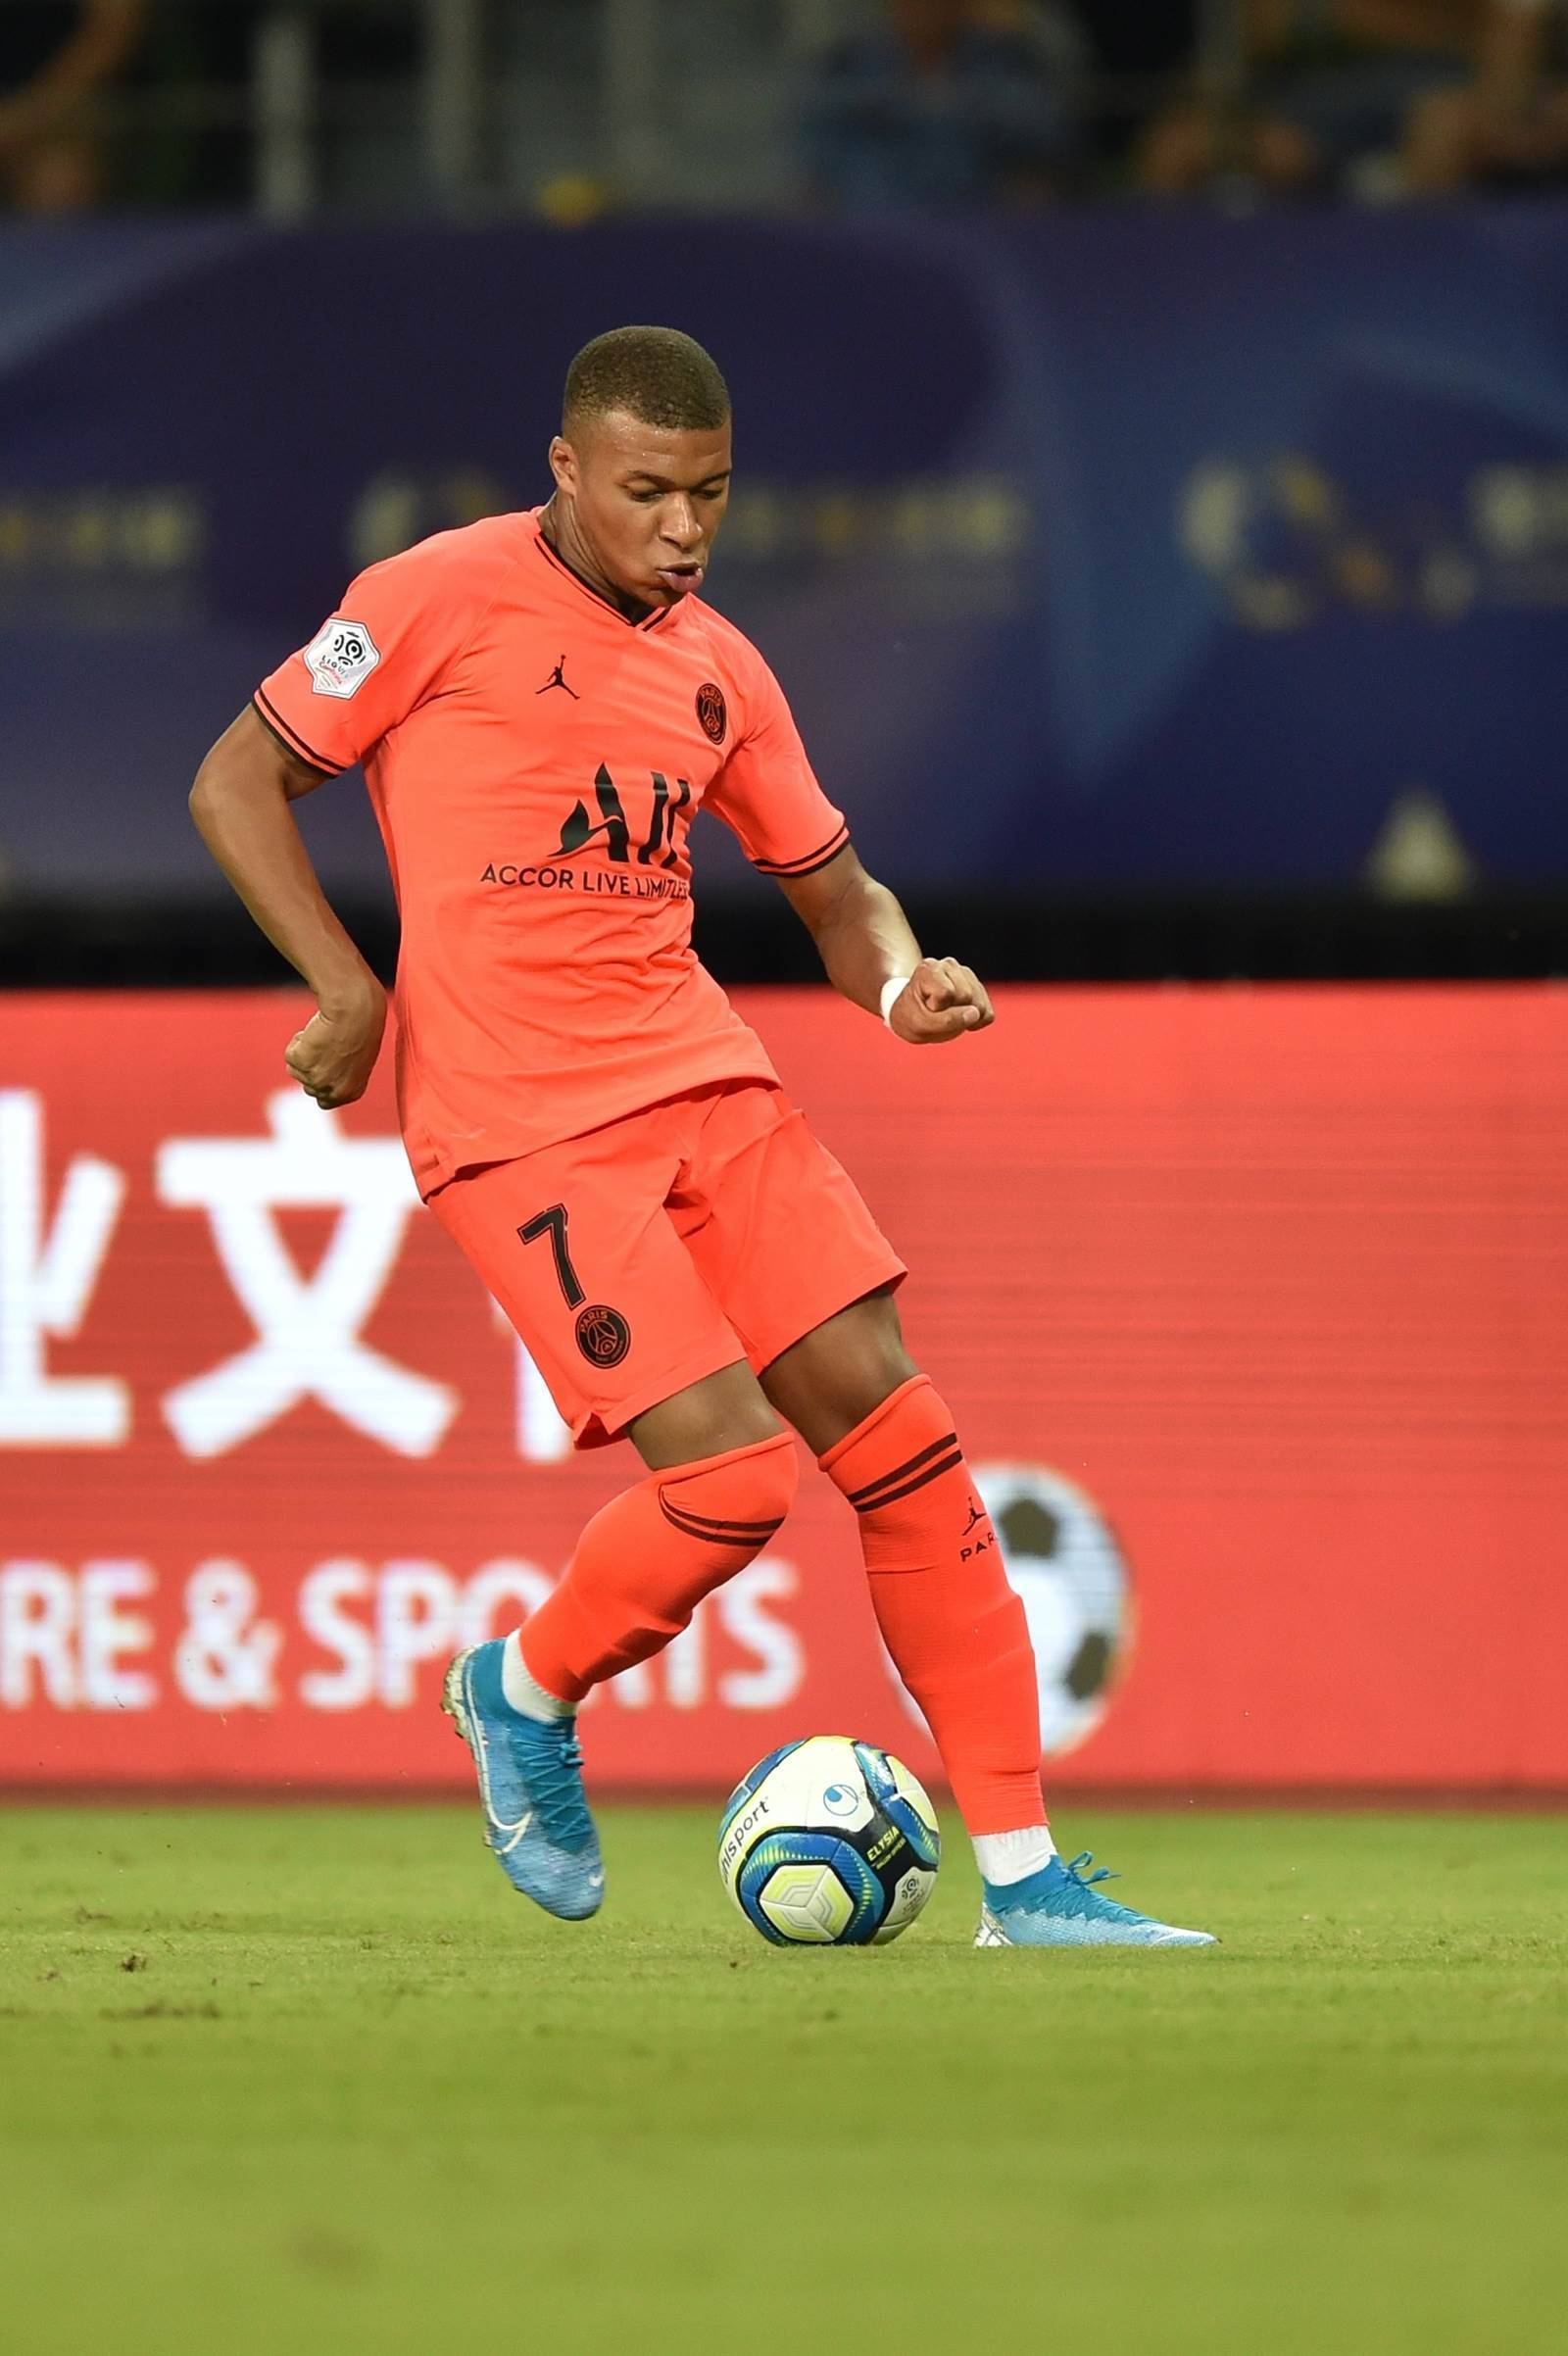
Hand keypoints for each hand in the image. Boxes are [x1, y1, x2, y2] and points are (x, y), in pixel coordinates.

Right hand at [284, 981, 386, 1107]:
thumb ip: (342, 1073)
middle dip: (311, 1068)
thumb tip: (322, 1074)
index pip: (325, 1102)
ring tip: (324, 1036)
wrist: (355, 1010)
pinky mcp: (300, 1062)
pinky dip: (298, 1041)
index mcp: (351, 1092)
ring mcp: (315, 1078)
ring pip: (295, 1069)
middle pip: (308, 1086)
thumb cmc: (362, 1027)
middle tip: (325, 1046)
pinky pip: (290, 1054)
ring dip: (305, 1052)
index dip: (321, 1083)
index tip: (322, 1068)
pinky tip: (316, 1031)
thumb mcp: (358, 1058)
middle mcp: (332, 1091)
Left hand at [887, 956, 994, 1044]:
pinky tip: (959, 1017)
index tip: (925, 1007)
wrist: (912, 1015)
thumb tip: (976, 1013)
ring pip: (979, 1005)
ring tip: (947, 1014)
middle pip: (965, 996)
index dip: (936, 1008)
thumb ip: (946, 1020)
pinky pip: (988, 1014)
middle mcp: (949, 965)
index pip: (946, 993)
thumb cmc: (912, 1017)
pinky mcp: (979, 989)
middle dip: (952, 1012)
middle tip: (936, 1013)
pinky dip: (975, 1023)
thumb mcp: (920, 1024)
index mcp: (930, 969)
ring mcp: (966, 975)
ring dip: (964, 1018)